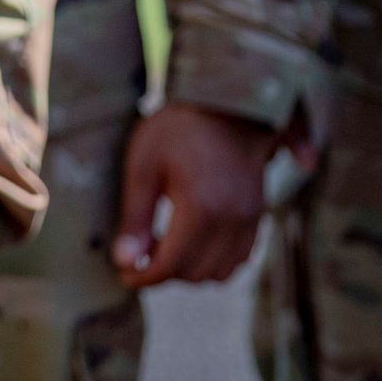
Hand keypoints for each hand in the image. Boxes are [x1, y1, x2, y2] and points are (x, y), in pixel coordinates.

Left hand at [111, 103, 276, 288]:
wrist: (227, 104)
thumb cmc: (177, 130)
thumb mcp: (143, 166)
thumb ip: (135, 217)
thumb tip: (125, 262)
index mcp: (201, 208)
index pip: (172, 264)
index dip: (144, 276)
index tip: (123, 273)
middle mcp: (232, 220)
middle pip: (197, 273)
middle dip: (164, 273)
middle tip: (137, 256)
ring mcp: (251, 219)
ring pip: (222, 272)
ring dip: (191, 270)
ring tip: (162, 247)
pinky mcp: (259, 215)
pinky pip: (240, 258)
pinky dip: (215, 261)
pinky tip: (190, 241)